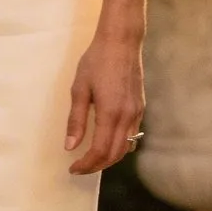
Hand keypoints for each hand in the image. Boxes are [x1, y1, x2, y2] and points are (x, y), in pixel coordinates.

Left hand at [65, 24, 144, 175]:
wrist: (121, 42)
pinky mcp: (140, 107)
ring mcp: (137, 112)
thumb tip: (70, 146)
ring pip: (126, 147)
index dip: (86, 164)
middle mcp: (127, 116)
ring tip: (91, 160)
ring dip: (109, 158)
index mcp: (110, 113)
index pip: (100, 151)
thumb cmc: (96, 61)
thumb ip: (76, 120)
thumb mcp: (79, 89)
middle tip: (79, 168)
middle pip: (114, 154)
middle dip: (97, 165)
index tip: (73, 168)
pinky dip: (119, 146)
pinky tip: (106, 144)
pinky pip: (132, 135)